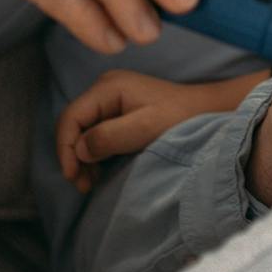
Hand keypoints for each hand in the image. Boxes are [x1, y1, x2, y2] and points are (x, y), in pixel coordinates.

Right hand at [55, 67, 270, 193]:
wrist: (207, 110)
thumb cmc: (181, 118)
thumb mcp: (144, 129)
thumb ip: (109, 137)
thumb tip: (79, 150)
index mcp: (109, 87)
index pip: (71, 117)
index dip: (65, 148)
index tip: (73, 177)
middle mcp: (105, 88)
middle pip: (73, 124)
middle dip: (73, 156)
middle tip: (83, 185)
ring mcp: (111, 98)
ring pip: (82, 131)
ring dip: (82, 158)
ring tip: (89, 183)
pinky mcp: (118, 110)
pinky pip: (95, 132)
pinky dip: (93, 154)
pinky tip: (98, 171)